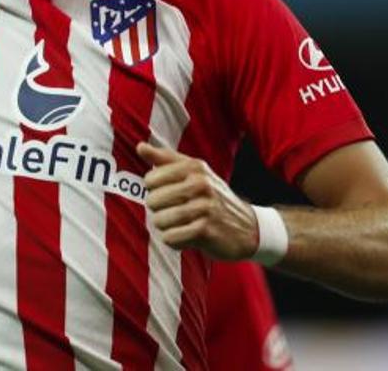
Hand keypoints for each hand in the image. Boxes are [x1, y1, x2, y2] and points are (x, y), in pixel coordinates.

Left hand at [137, 142, 259, 259]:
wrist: (248, 227)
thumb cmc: (213, 197)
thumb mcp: (195, 172)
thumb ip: (165, 159)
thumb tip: (140, 147)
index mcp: (195, 167)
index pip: (150, 179)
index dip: (155, 190)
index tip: (169, 193)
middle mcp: (200, 184)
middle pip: (153, 201)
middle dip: (159, 210)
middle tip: (176, 211)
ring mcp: (204, 208)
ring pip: (159, 220)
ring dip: (166, 227)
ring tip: (181, 224)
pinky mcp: (205, 231)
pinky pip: (170, 238)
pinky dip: (174, 240)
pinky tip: (186, 236)